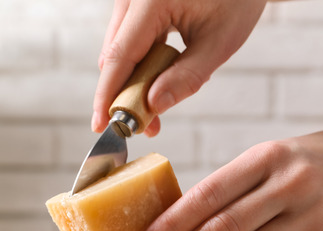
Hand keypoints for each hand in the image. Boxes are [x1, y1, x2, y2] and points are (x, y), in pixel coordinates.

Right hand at [92, 0, 266, 134]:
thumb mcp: (220, 40)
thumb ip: (187, 77)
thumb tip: (153, 107)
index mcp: (151, 1)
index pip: (119, 57)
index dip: (108, 95)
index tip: (102, 126)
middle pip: (114, 56)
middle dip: (124, 94)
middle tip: (146, 125)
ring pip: (118, 50)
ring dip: (132, 81)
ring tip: (156, 104)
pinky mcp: (135, 5)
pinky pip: (128, 40)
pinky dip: (139, 64)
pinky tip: (158, 77)